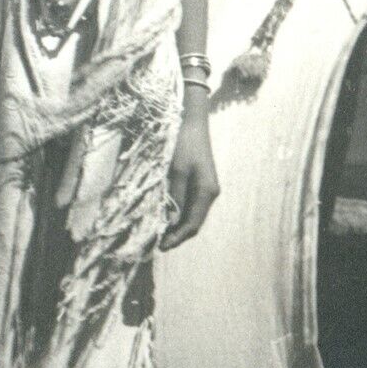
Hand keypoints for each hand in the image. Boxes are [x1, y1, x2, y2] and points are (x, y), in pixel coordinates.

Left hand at [159, 95, 219, 250]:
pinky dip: (178, 211)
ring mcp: (206, 187)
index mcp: (207, 192)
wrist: (193, 120)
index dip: (176, 238)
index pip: (192, 225)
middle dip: (176, 234)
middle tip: (156, 242)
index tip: (160, 246)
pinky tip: (165, 213)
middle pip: (193, 222)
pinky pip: (190, 203)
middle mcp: (210, 193)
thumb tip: (171, 223)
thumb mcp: (176, 170)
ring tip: (159, 231)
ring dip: (176, 224)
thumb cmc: (184, 144)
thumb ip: (175, 197)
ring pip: (192, 214)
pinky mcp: (200, 181)